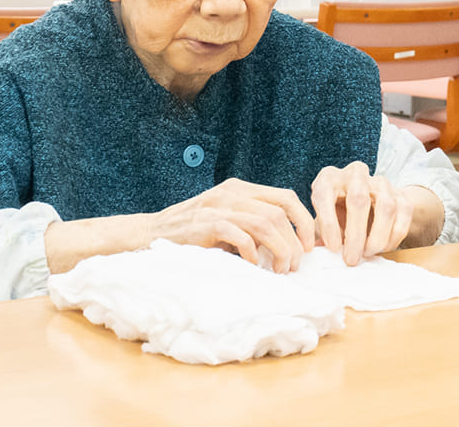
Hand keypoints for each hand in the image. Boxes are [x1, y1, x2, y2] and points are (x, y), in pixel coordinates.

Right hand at [144, 178, 315, 271]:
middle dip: (294, 241)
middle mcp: (231, 192)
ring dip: (278, 250)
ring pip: (265, 222)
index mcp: (241, 189)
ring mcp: (217, 206)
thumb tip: (291, 246)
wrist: (150, 234)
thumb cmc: (194, 234)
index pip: (285, 197)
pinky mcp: (205, 224)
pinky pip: (241, 235)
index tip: (308, 246)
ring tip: (279, 270)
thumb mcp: (228, 220)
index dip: (303, 220)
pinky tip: (253, 266)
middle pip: (279, 211)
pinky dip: (253, 253)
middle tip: (294, 266)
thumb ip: (253, 224)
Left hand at [311, 162, 414, 264]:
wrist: (364, 201)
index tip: (333, 248)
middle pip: (358, 198)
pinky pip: (404, 212)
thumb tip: (323, 252)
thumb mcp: (323, 219)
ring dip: (378, 236)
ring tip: (368, 253)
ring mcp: (380, 181)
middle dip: (356, 234)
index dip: (329, 223)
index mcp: (329, 177)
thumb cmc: (336, 213)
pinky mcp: (400, 192)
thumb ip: (322, 233)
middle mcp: (355, 174)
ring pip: (386, 206)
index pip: (325, 194)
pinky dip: (395, 235)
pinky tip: (384, 248)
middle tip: (352, 259)